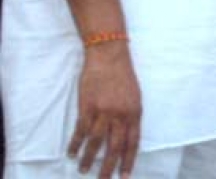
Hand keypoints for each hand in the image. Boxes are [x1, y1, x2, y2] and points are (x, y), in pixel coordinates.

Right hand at [68, 41, 141, 178]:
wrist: (108, 56)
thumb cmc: (123, 75)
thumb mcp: (135, 96)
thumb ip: (130, 115)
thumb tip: (126, 136)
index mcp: (135, 112)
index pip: (133, 142)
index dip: (128, 160)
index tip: (125, 175)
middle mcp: (120, 114)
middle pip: (115, 147)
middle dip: (109, 167)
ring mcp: (103, 111)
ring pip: (96, 143)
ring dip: (88, 159)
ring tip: (83, 170)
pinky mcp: (87, 107)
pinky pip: (81, 131)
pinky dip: (76, 144)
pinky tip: (72, 153)